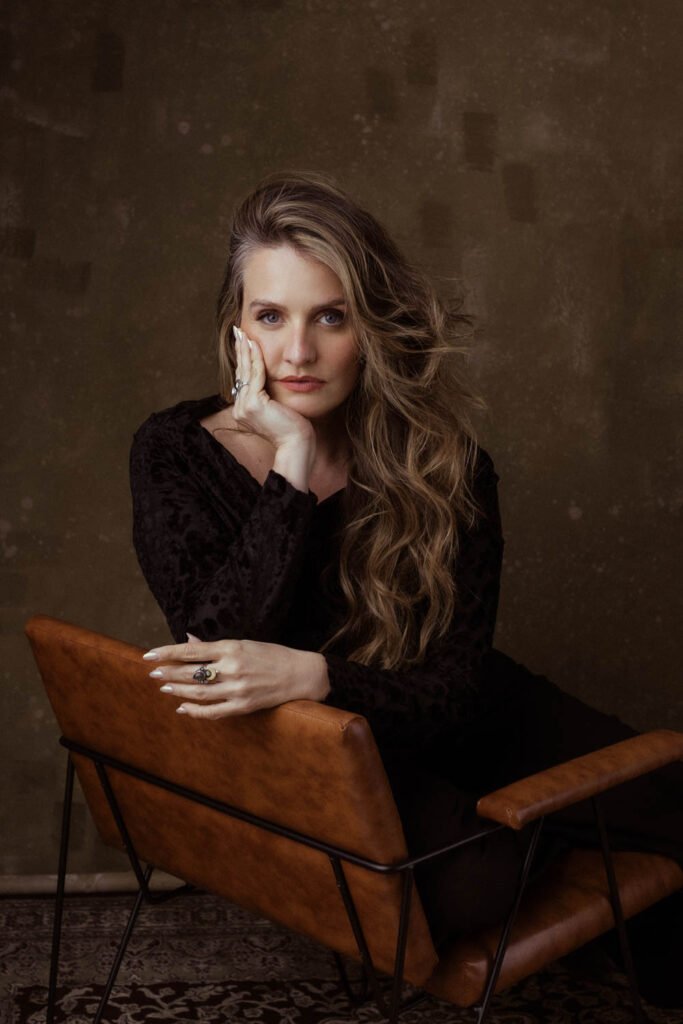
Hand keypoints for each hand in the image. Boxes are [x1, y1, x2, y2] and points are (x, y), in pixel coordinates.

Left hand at [143, 635, 329, 718]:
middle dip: (169, 672)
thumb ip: (215, 646)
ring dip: (178, 690)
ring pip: (199, 692)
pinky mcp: (243, 706)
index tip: (149, 655)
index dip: (168, 653)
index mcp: (232, 648)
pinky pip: (214, 711)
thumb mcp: (244, 644)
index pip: (192, 650)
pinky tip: (182, 708)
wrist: (301, 674)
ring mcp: (237, 689)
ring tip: (164, 687)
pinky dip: (195, 711)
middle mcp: (232, 668)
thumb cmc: (272, 655)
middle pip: (191, 672)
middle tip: (153, 672)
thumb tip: (188, 641)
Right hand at [232, 326, 314, 449]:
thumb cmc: (293, 429)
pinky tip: (255, 345)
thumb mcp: (278, 408)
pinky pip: (255, 376)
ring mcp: (244, 407)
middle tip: (237, 330)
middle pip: (240, 372)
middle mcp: (240, 408)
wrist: (296, 444)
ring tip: (243, 333)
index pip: (243, 379)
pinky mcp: (253, 404)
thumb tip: (272, 379)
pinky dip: (255, 359)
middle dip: (240, 350)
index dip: (243, 359)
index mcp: (244, 410)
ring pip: (246, 372)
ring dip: (245, 350)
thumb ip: (269, 396)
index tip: (243, 341)